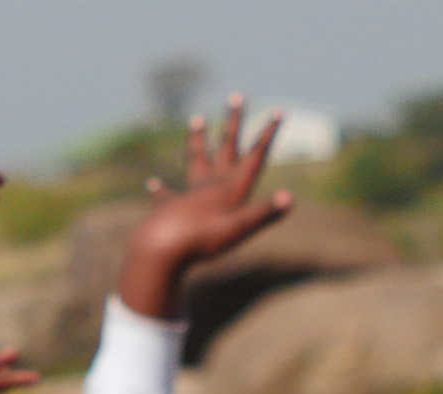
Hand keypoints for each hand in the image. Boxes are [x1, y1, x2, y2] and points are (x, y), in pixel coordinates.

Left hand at [123, 97, 293, 319]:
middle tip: (237, 96)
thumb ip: (265, 213)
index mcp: (232, 187)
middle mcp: (213, 183)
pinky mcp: (173, 208)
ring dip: (199, 139)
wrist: (164, 248)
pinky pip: (168, 196)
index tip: (278, 111)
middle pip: (226, 146)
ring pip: (197, 159)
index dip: (268, 134)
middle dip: (234, 121)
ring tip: (197, 119)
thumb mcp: (240, 228)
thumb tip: (290, 198)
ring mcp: (192, 193)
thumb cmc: (203, 239)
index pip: (255, 156)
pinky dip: (162, 190)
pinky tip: (153, 184)